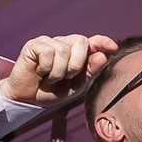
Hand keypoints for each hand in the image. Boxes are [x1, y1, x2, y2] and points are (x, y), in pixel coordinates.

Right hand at [1, 34, 118, 105]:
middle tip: (66, 77)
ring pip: (64, 50)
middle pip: (81, 42)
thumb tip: (103, 56)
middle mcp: (63, 43)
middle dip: (77, 65)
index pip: (93, 41)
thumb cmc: (52, 91)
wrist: (28, 99)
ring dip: (59, 71)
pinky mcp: (34, 45)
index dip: (103, 42)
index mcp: (76, 52)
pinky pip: (48, 52)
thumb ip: (90, 71)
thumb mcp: (76, 85)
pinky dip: (46, 68)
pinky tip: (40, 72)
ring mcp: (48, 42)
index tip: (113, 47)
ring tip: (50, 78)